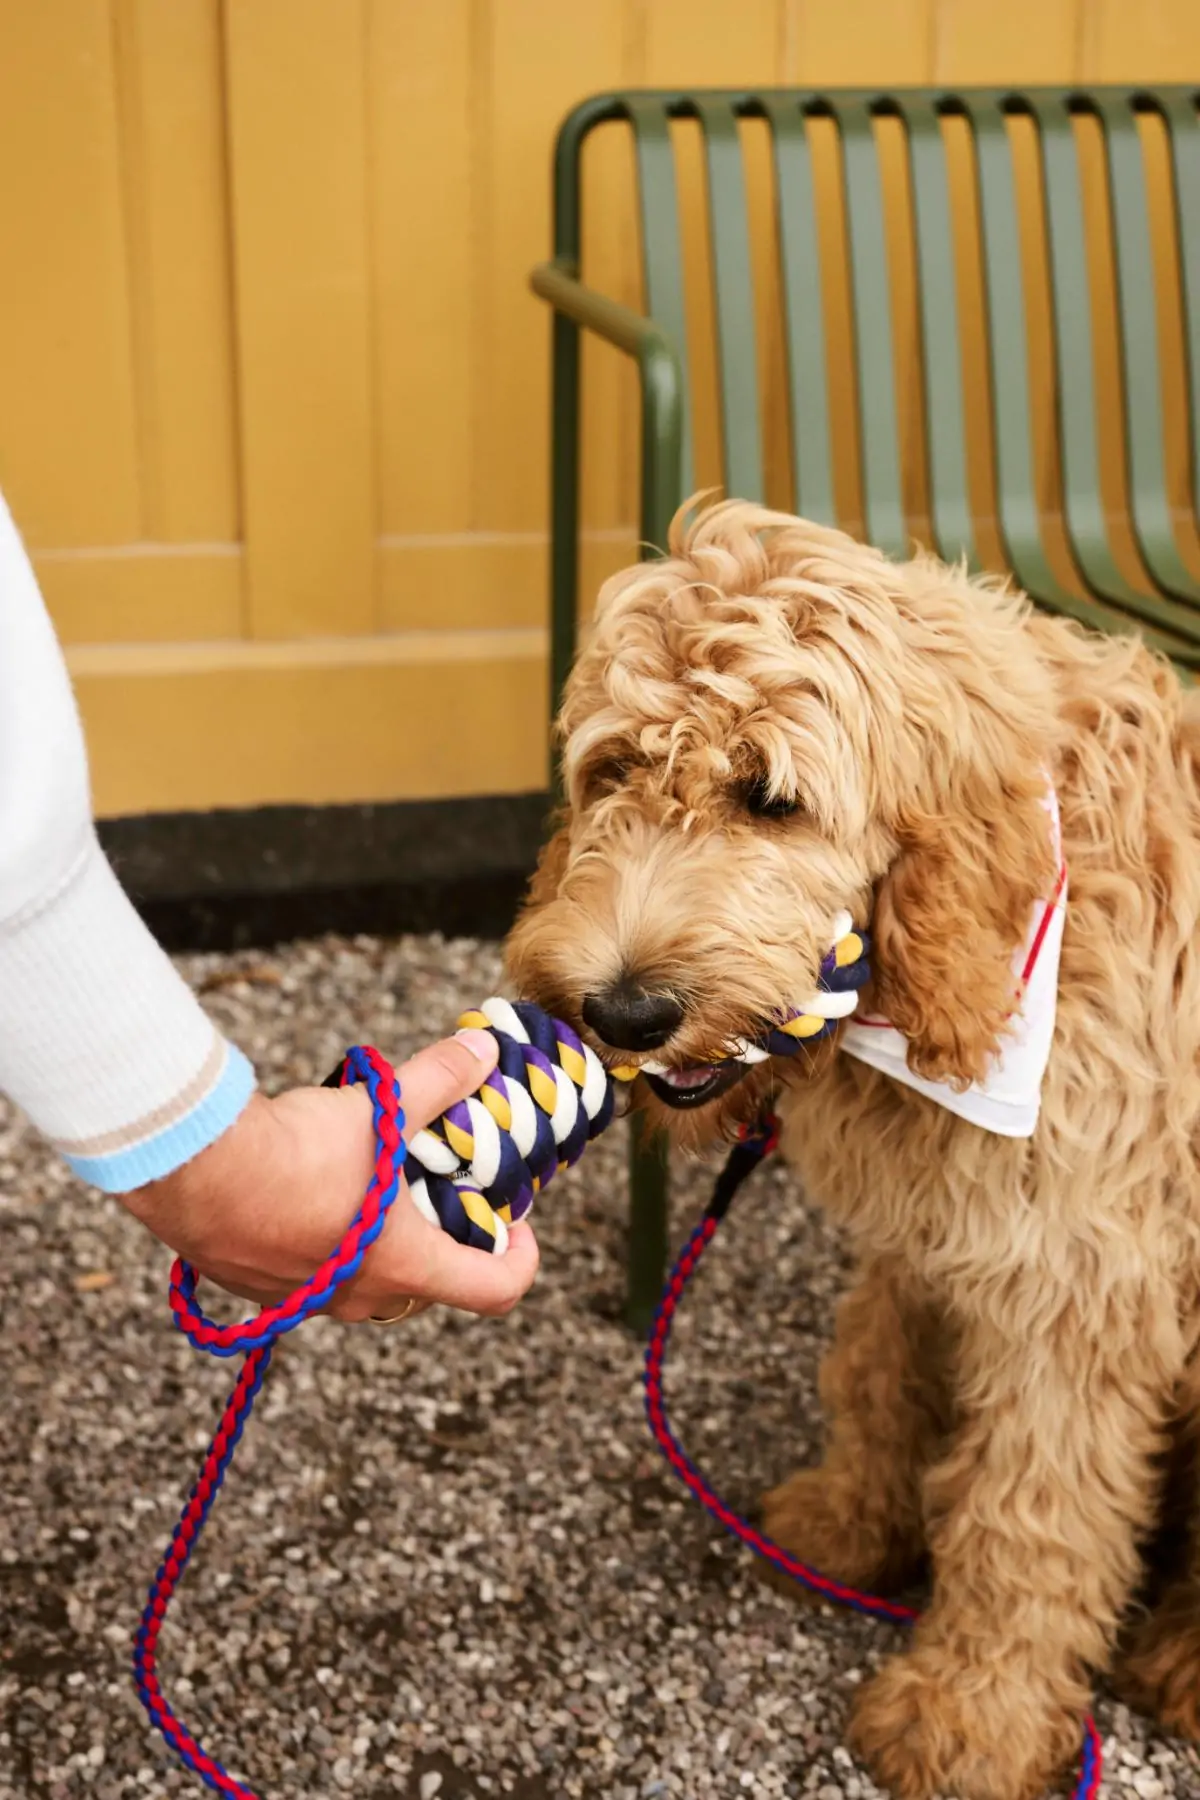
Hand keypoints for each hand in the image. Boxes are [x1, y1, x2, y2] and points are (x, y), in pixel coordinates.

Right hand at [122, 1029, 538, 1321]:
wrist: (192, 1171)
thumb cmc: (293, 1152)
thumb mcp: (381, 1109)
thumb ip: (439, 1080)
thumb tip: (483, 1051)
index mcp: (405, 1265)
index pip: (495, 1291)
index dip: (521, 1260)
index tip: (517, 1223)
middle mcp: (359, 1297)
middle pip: (431, 1287)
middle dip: (447, 1242)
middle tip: (444, 1190)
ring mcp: (306, 1300)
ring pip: (369, 1284)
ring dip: (385, 1243)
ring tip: (378, 1183)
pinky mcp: (259, 1289)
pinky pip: (313, 1278)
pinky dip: (328, 1243)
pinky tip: (313, 1190)